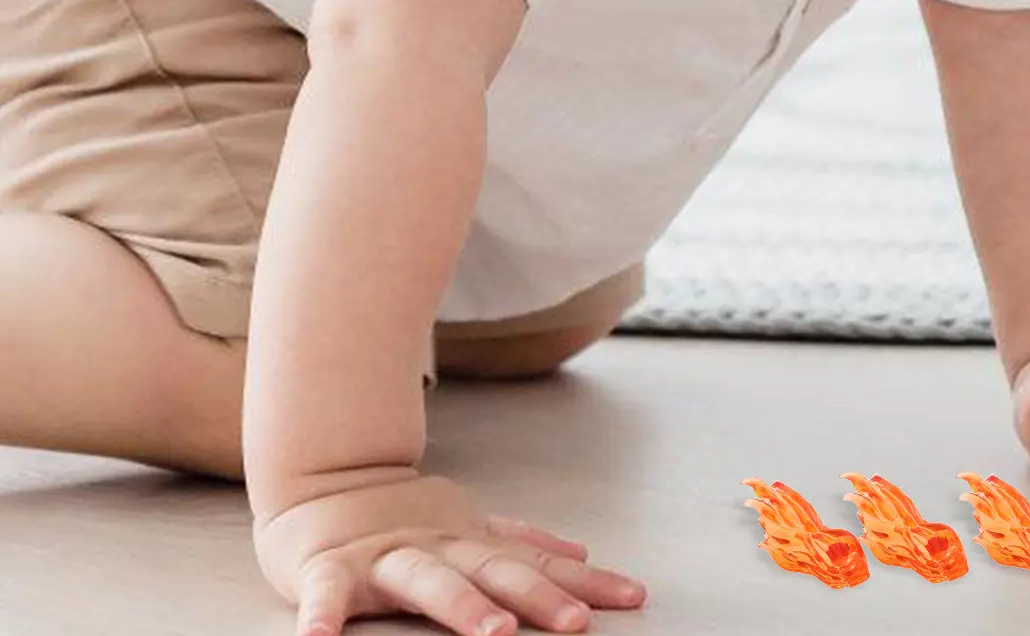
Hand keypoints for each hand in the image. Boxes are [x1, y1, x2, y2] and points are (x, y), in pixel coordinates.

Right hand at [252, 470, 647, 634]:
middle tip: (576, 623)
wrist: (324, 480)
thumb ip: (522, 542)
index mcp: (470, 542)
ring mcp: (385, 557)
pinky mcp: (329, 569)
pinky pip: (325, 595)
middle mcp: (437, 547)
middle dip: (537, 598)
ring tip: (493, 635)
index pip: (537, 564)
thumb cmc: (403, 519)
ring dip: (462, 606)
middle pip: (494, 571)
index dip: (586, 582)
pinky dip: (323, 618)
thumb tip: (581, 552)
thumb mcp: (468, 527)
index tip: (634, 597)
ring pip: (427, 581)